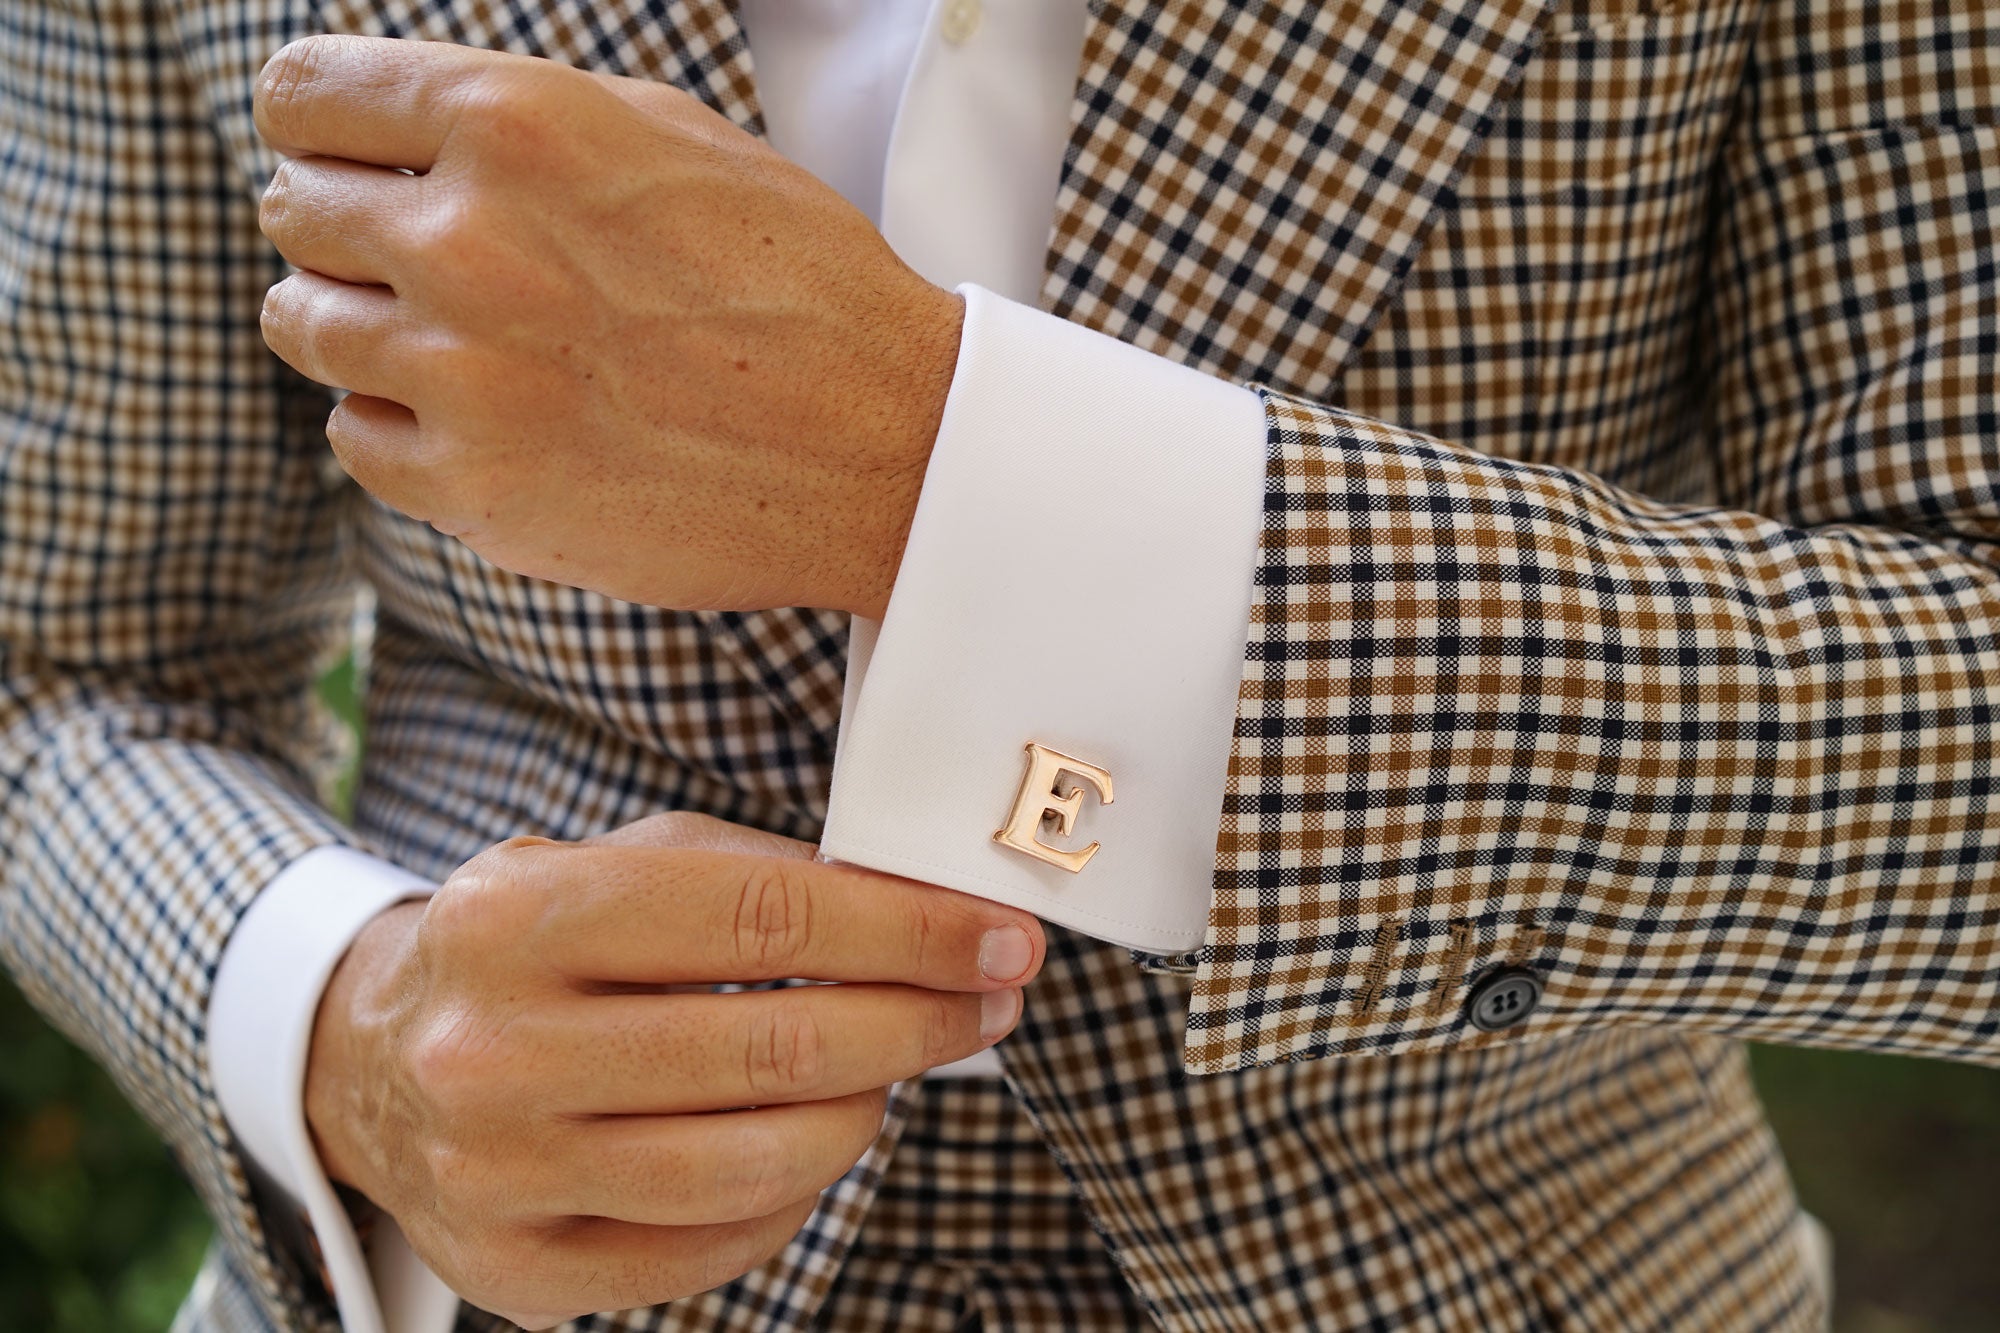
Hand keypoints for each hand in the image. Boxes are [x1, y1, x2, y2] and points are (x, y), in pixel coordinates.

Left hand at [252, 35, 962, 618]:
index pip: (302, 97)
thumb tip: (392, 134)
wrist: (886, 445)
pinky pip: (354, 438)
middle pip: (292, 213)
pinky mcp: (473, 489)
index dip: (323, 130)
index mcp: (514, 123)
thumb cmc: (794, 281)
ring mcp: (462, 373)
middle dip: (350, 232)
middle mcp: (468, 240)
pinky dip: (405, 428)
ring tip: (468, 347)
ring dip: (366, 330)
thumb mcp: (664, 137)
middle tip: (437, 267)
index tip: (350, 162)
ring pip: (302, 328)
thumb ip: (512, 120)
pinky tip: (495, 420)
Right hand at [304, 813, 1039, 1326]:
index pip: (761, 915)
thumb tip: (923, 905)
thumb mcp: (613, 864)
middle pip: (774, 1048)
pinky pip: (719, 1245)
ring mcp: (498, 1173)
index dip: (907, 928)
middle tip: (989, 1004)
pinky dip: (798, 1192)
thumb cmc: (531, 947)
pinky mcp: (519, 1270)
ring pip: (758, 1163)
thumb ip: (753, 874)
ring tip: (893, 1068)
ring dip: (868, 1111)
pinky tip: (811, 1137)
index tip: (998, 938)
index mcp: (517, 915)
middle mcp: (491, 1049)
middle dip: (920, 1022)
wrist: (374, 1063)